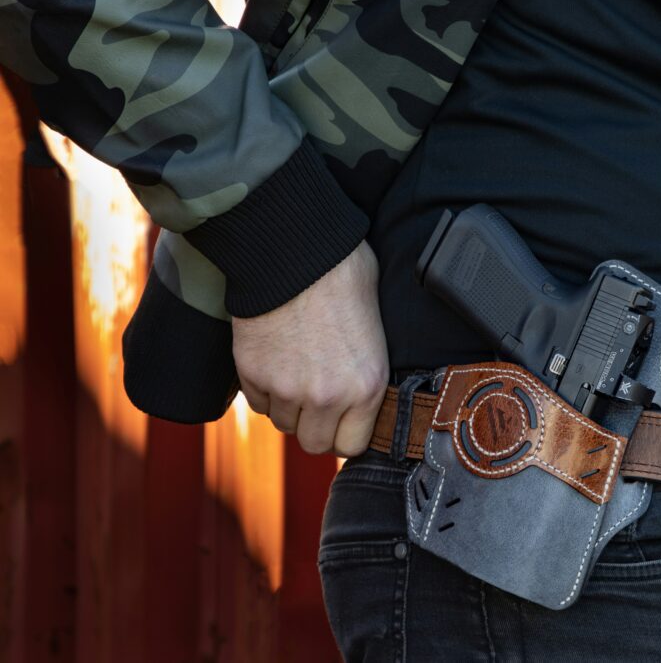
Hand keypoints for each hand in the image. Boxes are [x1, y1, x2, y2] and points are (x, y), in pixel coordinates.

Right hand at [231, 241, 388, 456]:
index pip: (351, 446)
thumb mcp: (375, 329)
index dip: (344, 432)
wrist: (295, 248)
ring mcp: (286, 388)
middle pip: (314, 444)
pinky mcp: (252, 374)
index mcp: (367, 386)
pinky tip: (275, 360)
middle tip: (315, 397)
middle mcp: (327, 396)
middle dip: (315, 424)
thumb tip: (359, 390)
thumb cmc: (343, 274)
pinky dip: (263, 389)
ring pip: (283, 423)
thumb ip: (366, 371)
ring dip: (288, 405)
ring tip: (295, 370)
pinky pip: (257, 403)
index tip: (341, 418)